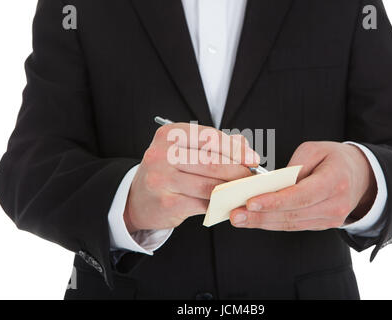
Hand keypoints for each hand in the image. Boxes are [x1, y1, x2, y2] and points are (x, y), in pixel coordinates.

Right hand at [124, 123, 259, 232]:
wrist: (138, 199)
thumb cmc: (169, 171)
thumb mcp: (185, 151)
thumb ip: (214, 146)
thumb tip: (246, 148)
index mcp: (169, 134)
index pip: (210, 137)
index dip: (235, 149)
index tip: (253, 159)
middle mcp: (162, 153)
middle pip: (212, 161)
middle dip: (238, 170)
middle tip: (252, 177)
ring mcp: (162, 178)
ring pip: (209, 184)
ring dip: (232, 189)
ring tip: (244, 190)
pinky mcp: (166, 202)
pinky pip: (203, 203)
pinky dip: (220, 204)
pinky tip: (229, 203)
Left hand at [230, 141, 376, 230]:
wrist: (362, 176)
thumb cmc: (335, 158)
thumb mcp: (316, 149)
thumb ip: (294, 166)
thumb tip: (272, 185)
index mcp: (334, 181)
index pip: (301, 195)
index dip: (275, 201)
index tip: (251, 202)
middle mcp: (334, 205)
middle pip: (292, 214)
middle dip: (260, 216)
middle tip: (235, 215)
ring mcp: (330, 219)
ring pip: (290, 224)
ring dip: (262, 223)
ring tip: (238, 219)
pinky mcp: (322, 225)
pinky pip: (294, 226)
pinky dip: (272, 223)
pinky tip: (254, 220)